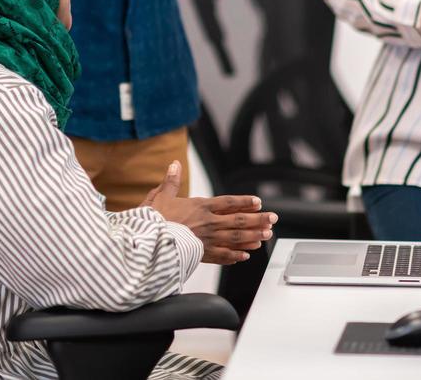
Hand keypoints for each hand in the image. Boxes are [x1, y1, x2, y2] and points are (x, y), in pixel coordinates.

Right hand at [144, 161, 277, 263]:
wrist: (147, 243)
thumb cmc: (153, 220)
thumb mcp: (160, 196)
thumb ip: (171, 181)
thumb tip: (174, 164)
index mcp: (199, 207)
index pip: (228, 202)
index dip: (244, 202)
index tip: (258, 202)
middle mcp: (207, 223)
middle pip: (238, 220)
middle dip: (258, 220)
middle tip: (273, 219)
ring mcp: (206, 240)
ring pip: (235, 238)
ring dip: (252, 237)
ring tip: (266, 236)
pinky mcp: (201, 254)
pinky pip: (222, 255)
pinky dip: (235, 256)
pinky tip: (245, 256)